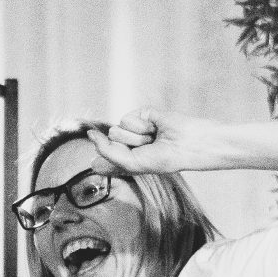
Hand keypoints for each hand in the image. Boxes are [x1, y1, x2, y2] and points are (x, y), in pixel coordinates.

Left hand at [88, 110, 227, 176]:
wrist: (187, 144)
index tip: (128, 158)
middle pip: (109, 142)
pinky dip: (141, 126)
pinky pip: (127, 119)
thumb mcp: (130, 162)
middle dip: (128, 146)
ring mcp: (134, 127)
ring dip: (136, 138)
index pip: (103, 155)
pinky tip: (155, 127)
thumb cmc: (164, 158)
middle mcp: (128, 142)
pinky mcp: (140, 114)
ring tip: (153, 138)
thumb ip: (107, 151)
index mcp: (125, 157)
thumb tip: (91, 134)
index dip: (110, 157)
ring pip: (116, 130)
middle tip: (148, 148)